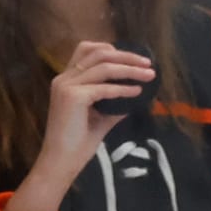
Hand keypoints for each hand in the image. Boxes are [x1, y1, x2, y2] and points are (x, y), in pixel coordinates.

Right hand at [3, 41, 154, 210]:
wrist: (61, 161)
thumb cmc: (78, 142)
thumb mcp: (101, 118)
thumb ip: (115, 104)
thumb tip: (135, 94)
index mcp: (66, 80)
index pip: (87, 50)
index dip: (112, 50)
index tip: (134, 58)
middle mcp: (64, 78)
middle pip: (98, 53)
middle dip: (127, 56)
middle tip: (148, 63)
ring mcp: (66, 86)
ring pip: (104, 67)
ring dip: (130, 69)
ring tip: (149, 75)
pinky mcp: (73, 97)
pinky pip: (105, 88)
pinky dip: (124, 89)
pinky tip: (138, 92)